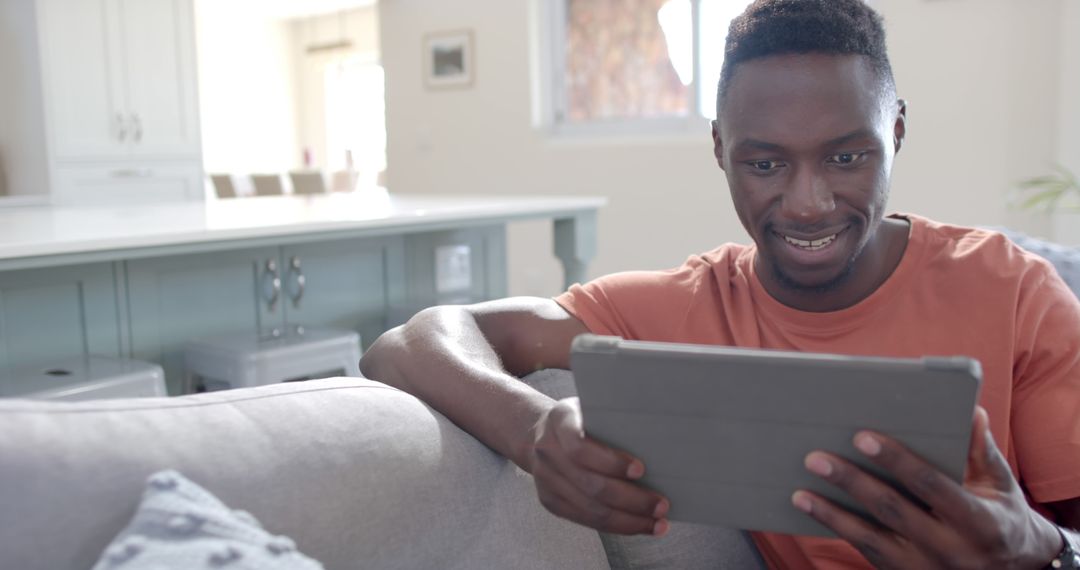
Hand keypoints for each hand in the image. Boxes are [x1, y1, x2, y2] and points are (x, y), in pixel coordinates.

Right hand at [529, 397, 669, 535]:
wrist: (540, 432)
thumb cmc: (581, 420)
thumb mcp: (593, 407)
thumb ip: (614, 419)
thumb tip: (660, 439)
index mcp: (560, 420)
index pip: (580, 446)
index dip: (611, 461)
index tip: (641, 469)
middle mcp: (547, 451)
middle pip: (590, 484)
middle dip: (631, 499)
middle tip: (661, 505)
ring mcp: (545, 479)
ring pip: (590, 509)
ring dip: (628, 520)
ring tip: (657, 523)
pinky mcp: (550, 501)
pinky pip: (586, 520)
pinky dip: (616, 526)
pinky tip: (639, 526)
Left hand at [793, 406, 1061, 568]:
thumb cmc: (1000, 514)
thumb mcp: (1000, 484)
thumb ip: (981, 449)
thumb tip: (971, 411)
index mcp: (979, 521)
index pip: (931, 485)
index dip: (896, 460)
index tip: (861, 437)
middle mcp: (951, 549)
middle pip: (893, 511)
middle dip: (852, 482)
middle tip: (814, 458)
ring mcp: (926, 568)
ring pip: (872, 540)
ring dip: (833, 515)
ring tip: (800, 493)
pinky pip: (868, 553)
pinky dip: (839, 532)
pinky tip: (814, 514)